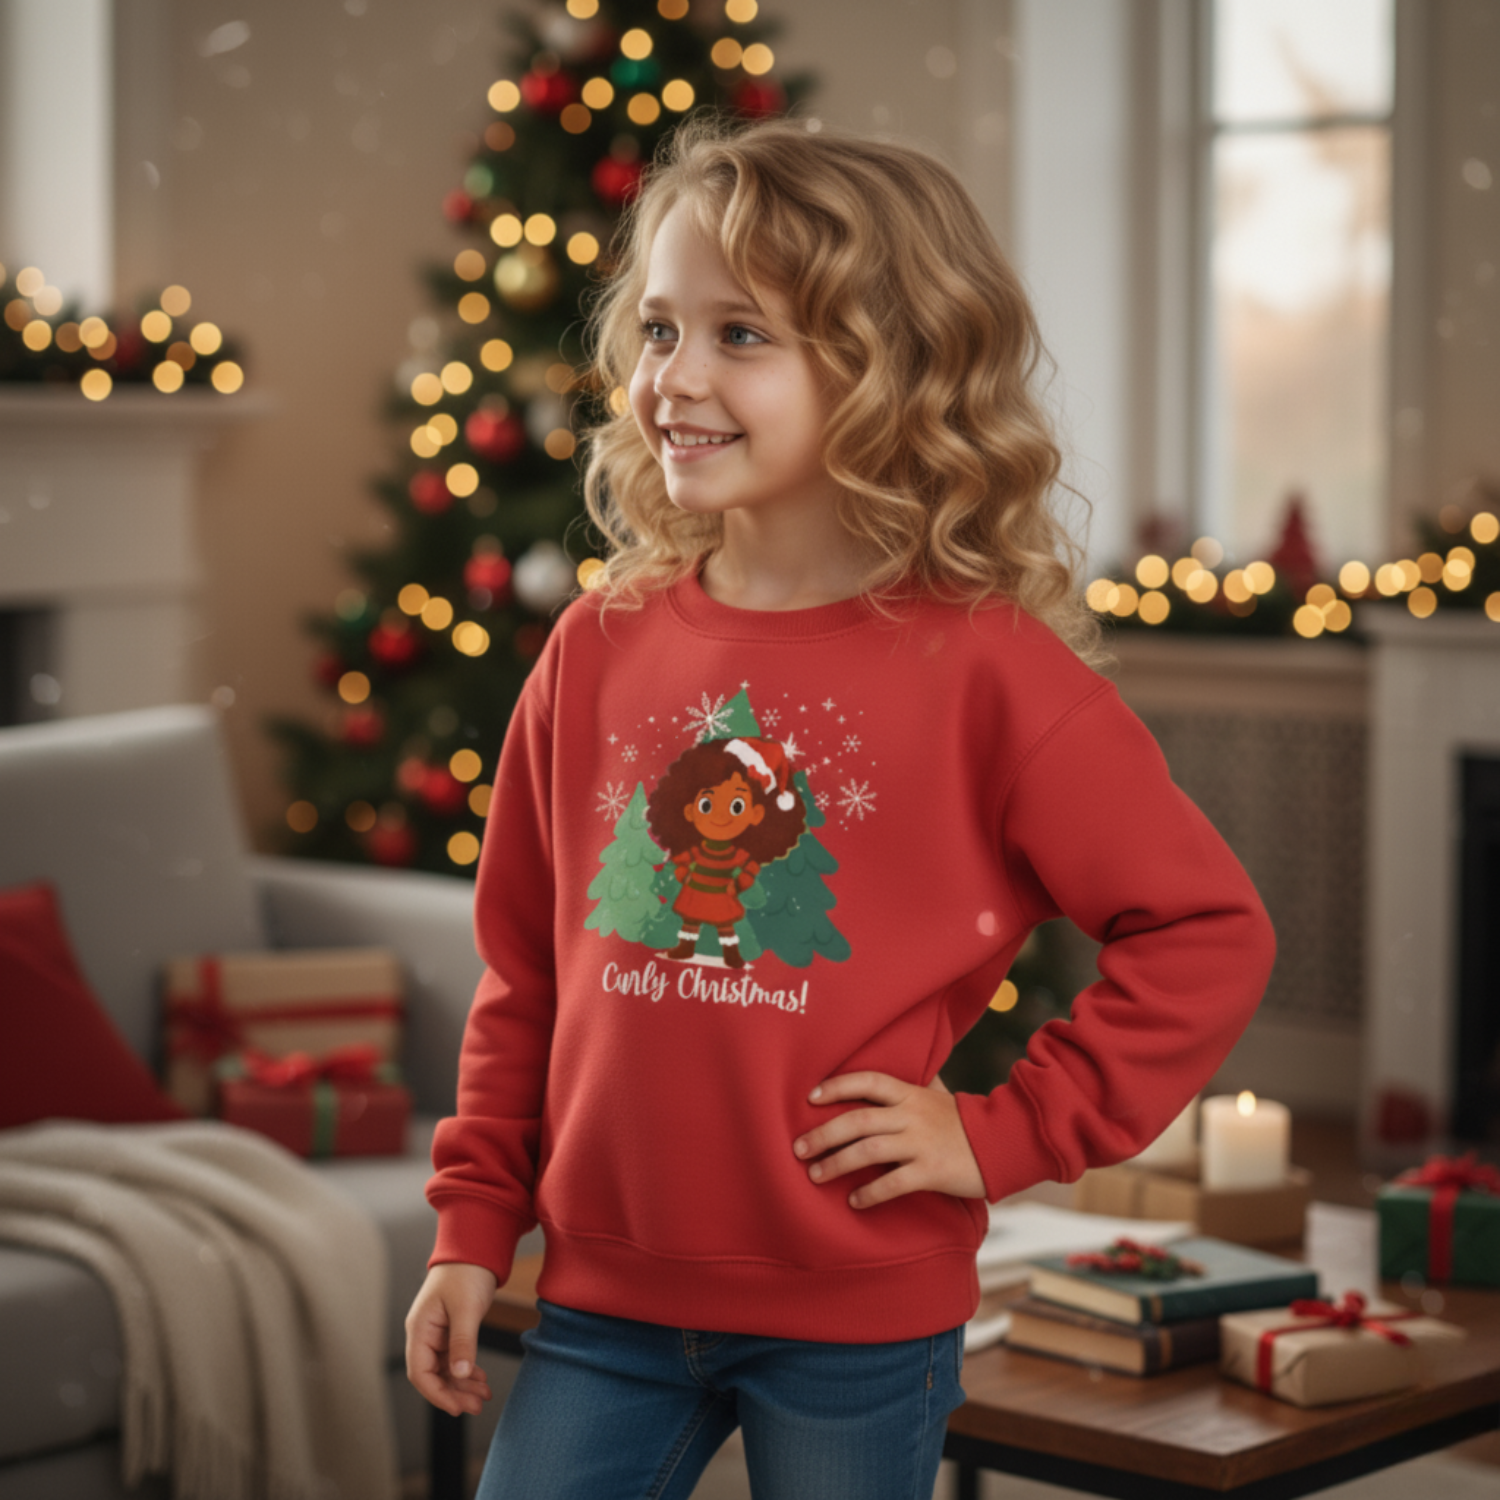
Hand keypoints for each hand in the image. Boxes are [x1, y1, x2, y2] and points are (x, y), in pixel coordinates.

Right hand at [405, 1262, 499, 1415]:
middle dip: (453, 1393)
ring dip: (462, 1384)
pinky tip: (480, 1378)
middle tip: (476, 1405)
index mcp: (420, 1328)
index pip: (419, 1372)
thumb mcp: (467, 1309)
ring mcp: (436, 1333)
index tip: (457, 1407)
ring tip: (483, 1395)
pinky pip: (454, 1359)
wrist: (475, 1248)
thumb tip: (459, 1374)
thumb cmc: (466, 1272)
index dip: (437, 1394)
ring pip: (445, 1370)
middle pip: (432, 1375)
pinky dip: (467, 1370)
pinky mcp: (450, 1330)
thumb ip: (462, 1342)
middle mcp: (424, 1333)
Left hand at [793, 1072, 985, 1208]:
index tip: (810, 1097)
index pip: (867, 1081)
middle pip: (858, 1120)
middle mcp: (911, 1116)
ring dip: (837, 1164)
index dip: (837, 1086)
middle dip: (823, 1134)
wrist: (1003, 1143)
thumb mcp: (936, 1096)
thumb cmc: (963, 1121)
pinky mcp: (931, 1172)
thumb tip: (884, 1078)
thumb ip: (909, 1089)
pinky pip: (893, 1183)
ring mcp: (921, 1144)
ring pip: (869, 1151)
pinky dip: (870, 1193)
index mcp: (910, 1094)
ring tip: (815, 1175)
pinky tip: (854, 1201)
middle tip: (798, 1148)